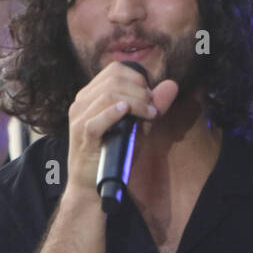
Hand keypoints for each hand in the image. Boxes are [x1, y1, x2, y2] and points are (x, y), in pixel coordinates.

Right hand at [64, 61, 178, 197]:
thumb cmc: (114, 152)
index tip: (151, 97)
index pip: (115, 69)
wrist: (92, 183)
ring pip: (108, 95)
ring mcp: (80, 118)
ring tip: (149, 115)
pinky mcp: (82, 136)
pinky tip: (126, 112)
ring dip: (136, 102)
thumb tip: (172, 85)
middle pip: (114, 79)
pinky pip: (97, 120)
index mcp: (92, 94)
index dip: (138, 78)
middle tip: (153, 108)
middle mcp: (82, 102)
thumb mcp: (138, 125)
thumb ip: (153, 105)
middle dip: (140, 90)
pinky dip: (113, 113)